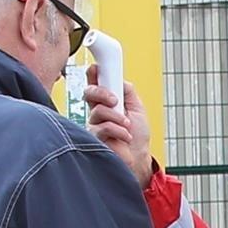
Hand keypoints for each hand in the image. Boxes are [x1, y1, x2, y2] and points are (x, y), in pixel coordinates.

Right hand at [85, 64, 154, 186]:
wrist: (139, 159)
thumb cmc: (138, 137)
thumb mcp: (137, 108)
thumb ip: (127, 92)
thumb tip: (119, 79)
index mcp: (107, 102)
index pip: (95, 83)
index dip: (93, 73)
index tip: (96, 68)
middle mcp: (98, 112)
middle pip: (89, 92)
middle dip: (102, 92)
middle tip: (115, 100)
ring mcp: (94, 125)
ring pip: (98, 111)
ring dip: (117, 117)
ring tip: (127, 126)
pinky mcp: (94, 139)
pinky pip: (103, 127)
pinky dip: (118, 130)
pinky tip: (125, 137)